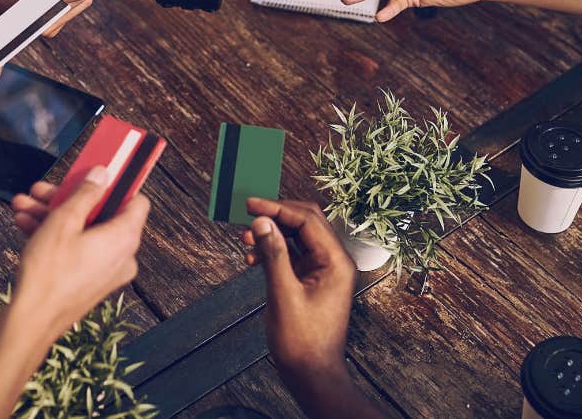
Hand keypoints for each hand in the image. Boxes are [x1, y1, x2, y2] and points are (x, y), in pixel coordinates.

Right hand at [10, 173, 149, 332]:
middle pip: (101, 214)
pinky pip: (77, 249)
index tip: (96, 174)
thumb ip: (85, 193)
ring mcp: (106, 270)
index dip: (117, 185)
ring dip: (53, 215)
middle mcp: (122, 255)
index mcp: (125, 237)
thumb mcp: (64, 221)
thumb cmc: (49, 272)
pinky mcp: (89, 281)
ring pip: (83, 231)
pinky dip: (55, 236)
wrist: (30, 322)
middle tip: (44, 190)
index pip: (136, 201)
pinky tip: (26, 224)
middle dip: (68, 199)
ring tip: (24, 205)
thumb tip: (102, 174)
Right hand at [242, 199, 356, 409]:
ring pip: (296, 236)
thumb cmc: (302, 342)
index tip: (251, 204)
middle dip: (274, 217)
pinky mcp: (311, 278)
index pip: (307, 219)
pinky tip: (252, 259)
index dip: (277, 208)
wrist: (311, 376)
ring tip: (245, 241)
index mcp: (336, 261)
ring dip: (271, 234)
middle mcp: (333, 260)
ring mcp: (323, 269)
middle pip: (304, 222)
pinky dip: (272, 250)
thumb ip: (274, 254)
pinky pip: (291, 253)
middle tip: (247, 214)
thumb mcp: (283, 294)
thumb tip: (262, 221)